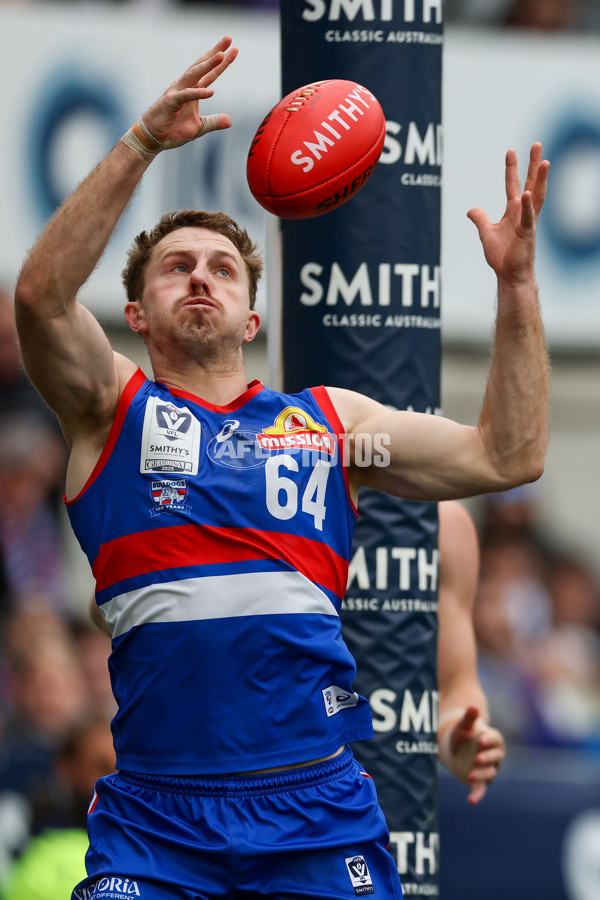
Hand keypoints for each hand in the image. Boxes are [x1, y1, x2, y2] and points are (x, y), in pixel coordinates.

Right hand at [141, 36, 237, 147]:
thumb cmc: (173, 130)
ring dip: (208, 65)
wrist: (153, 139)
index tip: (234, 49)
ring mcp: (177, 92)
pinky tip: (211, 91)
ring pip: (194, 74)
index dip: (222, 62)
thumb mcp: (199, 127)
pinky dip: (198, 93)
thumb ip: (214, 122)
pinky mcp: (170, 102)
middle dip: (216, 52)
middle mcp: (185, 86)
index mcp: (192, 90)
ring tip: (221, 55)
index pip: (210, 73)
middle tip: (229, 38)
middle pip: (202, 65)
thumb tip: (230, 120)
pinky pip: (186, 95)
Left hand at [440, 705, 505, 804]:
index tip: (481, 740)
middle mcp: (494, 755)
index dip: (489, 740)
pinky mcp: (480, 781)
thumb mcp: (463, 725)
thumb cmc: (463, 733)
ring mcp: (489, 769)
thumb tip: (473, 705)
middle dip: (487, 758)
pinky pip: (481, 789)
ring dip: (482, 775)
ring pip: (490, 773)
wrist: (457, 747)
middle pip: (495, 757)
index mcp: (492, 739)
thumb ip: (469, 717)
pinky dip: (477, 795)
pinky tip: (471, 801)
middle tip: (477, 758)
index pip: (495, 739)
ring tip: (471, 774)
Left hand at [467, 143, 549, 284]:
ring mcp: (527, 222)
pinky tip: (526, 194)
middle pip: (530, 183)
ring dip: (540, 179)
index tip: (511, 151)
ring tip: (545, 161)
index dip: (511, 168)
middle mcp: (523, 213)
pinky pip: (528, 217)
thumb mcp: (486, 233)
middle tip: (537, 144)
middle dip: (533, 164)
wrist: (509, 275)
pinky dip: (527, 206)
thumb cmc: (502, 256)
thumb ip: (480, 219)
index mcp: (513, 211)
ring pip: (536, 196)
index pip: (512, 185)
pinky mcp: (527, 234)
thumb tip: (471, 209)